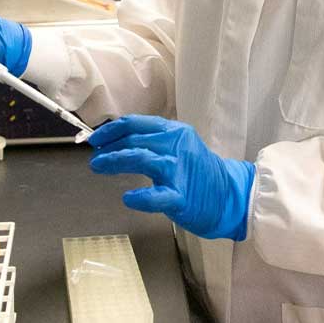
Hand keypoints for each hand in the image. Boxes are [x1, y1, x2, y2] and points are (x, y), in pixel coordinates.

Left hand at [89, 115, 255, 240]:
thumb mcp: (178, 146)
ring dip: (115, 161)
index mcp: (175, 131)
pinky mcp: (181, 196)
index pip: (135, 124)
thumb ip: (152, 142)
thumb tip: (115, 143)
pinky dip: (140, 197)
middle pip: (134, 140)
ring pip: (142, 159)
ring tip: (99, 167)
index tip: (95, 140)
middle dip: (108, 148)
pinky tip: (128, 198)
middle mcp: (177, 146)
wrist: (228, 195)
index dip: (110, 130)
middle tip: (95, 159)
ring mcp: (179, 170)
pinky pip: (157, 195)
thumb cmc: (198, 173)